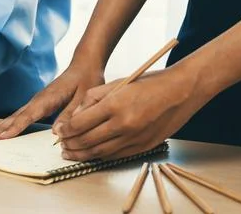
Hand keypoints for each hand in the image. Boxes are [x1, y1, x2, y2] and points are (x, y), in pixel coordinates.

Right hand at [0, 64, 103, 140]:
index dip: (15, 128)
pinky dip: (7, 122)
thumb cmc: (86, 80)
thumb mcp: (84, 98)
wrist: (84, 65)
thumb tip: (56, 133)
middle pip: (15, 116)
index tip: (1, 137)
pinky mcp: (38, 103)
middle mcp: (38, 99)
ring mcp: (36, 101)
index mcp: (48, 98)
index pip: (28, 115)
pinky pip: (19, 114)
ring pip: (14, 115)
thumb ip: (70, 114)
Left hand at [57, 66, 210, 160]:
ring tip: (71, 153)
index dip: (66, 130)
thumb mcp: (117, 83)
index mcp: (115, 105)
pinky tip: (92, 154)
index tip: (58, 132)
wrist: (182, 92)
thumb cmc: (149, 83)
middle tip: (61, 146)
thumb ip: (92, 99)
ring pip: (101, 152)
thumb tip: (74, 117)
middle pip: (88, 141)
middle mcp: (124, 124)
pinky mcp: (144, 146)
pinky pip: (116, 155)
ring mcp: (135, 137)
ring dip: (82, 154)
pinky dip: (101, 156)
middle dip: (71, 145)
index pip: (81, 123)